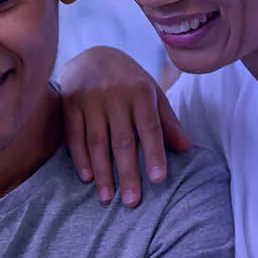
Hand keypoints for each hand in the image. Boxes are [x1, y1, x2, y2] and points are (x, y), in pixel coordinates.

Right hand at [57, 46, 190, 206]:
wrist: (92, 55)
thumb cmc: (129, 81)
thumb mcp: (152, 93)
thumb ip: (167, 121)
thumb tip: (187, 148)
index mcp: (140, 91)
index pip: (149, 127)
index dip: (154, 154)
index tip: (158, 179)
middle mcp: (114, 94)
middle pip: (122, 140)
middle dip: (127, 173)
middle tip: (133, 202)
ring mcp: (90, 99)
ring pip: (97, 142)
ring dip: (102, 172)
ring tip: (108, 198)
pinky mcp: (69, 104)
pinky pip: (74, 136)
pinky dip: (80, 158)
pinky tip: (88, 178)